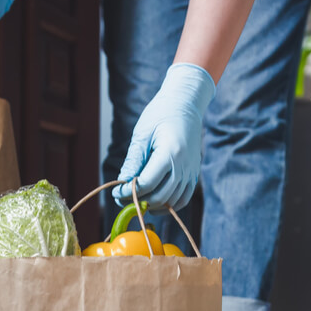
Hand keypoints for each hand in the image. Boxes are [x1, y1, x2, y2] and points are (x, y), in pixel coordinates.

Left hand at [113, 63, 215, 209]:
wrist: (186, 104)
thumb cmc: (161, 114)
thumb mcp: (142, 134)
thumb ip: (134, 160)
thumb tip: (123, 184)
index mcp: (171, 152)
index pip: (147, 183)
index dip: (128, 192)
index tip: (115, 192)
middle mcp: (184, 165)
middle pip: (160, 196)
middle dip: (138, 201)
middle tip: (122, 199)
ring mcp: (192, 171)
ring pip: (172, 201)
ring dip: (153, 205)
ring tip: (136, 200)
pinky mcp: (194, 174)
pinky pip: (183, 199)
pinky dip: (168, 205)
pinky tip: (154, 204)